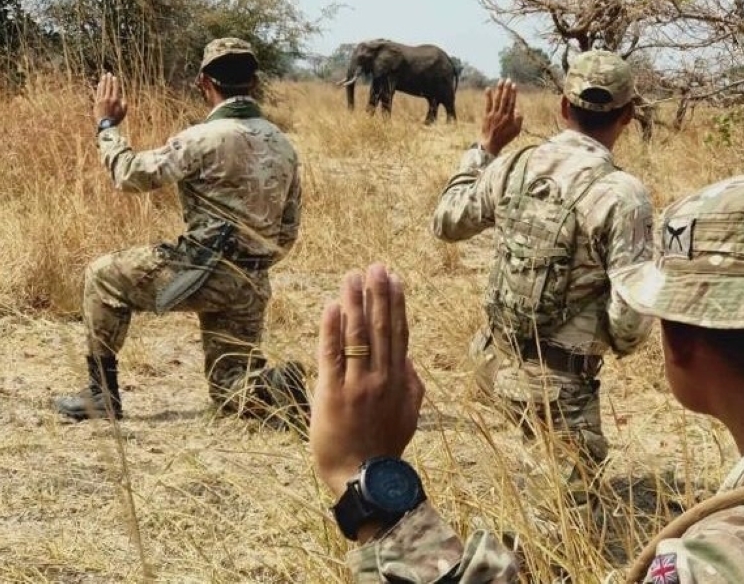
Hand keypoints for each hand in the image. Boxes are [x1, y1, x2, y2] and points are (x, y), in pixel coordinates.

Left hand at [93, 73, 127, 125]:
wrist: (105, 125)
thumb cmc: (115, 120)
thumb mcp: (123, 113)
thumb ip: (124, 105)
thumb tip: (124, 100)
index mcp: (115, 100)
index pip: (115, 89)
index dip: (115, 82)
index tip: (114, 77)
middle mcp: (108, 98)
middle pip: (108, 86)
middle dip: (109, 79)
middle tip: (108, 74)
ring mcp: (102, 100)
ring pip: (102, 88)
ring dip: (103, 82)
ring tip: (104, 76)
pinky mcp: (97, 102)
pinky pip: (98, 93)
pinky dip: (99, 88)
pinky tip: (100, 84)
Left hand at [310, 263, 424, 499]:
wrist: (362, 478)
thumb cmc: (384, 447)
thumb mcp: (409, 415)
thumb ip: (412, 385)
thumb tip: (408, 358)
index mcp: (399, 381)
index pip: (399, 333)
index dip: (397, 304)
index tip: (395, 279)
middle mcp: (380, 378)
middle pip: (380, 327)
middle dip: (377, 294)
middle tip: (375, 267)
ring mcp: (356, 384)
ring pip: (357, 335)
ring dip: (354, 302)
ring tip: (351, 277)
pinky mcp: (331, 393)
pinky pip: (332, 354)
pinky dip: (332, 329)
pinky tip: (331, 307)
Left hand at [479, 79, 523, 155]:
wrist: (491, 144)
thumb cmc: (505, 138)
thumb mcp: (516, 131)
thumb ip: (519, 119)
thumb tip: (517, 109)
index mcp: (510, 117)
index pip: (512, 102)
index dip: (513, 93)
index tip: (514, 85)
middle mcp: (502, 114)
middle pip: (505, 99)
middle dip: (507, 88)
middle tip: (508, 79)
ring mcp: (493, 114)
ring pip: (497, 99)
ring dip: (499, 89)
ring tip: (500, 81)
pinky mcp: (486, 115)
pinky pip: (487, 104)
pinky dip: (488, 96)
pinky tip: (488, 88)